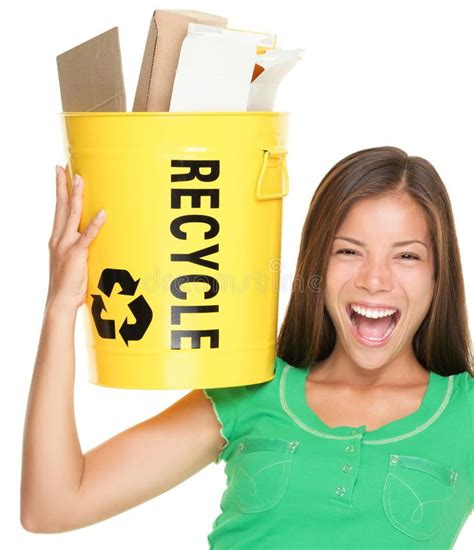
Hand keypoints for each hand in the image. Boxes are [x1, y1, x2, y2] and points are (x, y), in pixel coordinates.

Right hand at [46, 166, 105, 311]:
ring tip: (79, 179)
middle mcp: (59, 239)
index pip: (59, 210)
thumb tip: (91, 238)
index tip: (60, 174)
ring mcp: (66, 246)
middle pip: (61, 207)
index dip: (60, 191)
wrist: (60, 302)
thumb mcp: (73, 262)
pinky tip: (102, 213)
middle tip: (63, 167)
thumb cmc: (69, 284)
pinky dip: (95, 224)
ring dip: (76, 196)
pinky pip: (87, 236)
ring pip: (71, 215)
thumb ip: (80, 247)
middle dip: (63, 186)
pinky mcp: (76, 255)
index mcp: (57, 239)